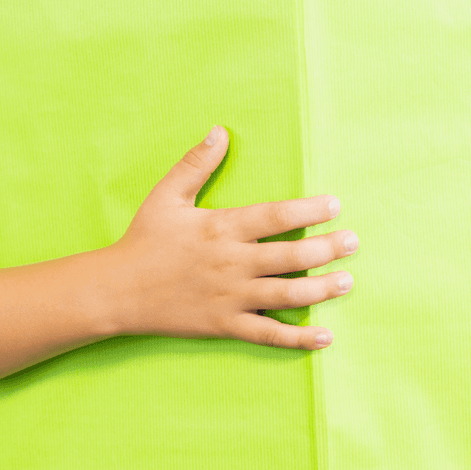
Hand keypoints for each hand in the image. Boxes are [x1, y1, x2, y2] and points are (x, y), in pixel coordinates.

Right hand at [103, 126, 356, 348]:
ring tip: (347, 281)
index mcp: (221, 228)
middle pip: (289, 256)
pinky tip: (324, 336)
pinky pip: (267, 334)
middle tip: (353, 242)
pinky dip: (297, 339)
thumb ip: (196, 163)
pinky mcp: (225, 325)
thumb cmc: (145, 239)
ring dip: (320, 289)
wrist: (117, 291)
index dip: (307, 210)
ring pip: (285, 295)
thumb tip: (220, 130)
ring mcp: (230, 297)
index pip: (273, 217)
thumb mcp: (167, 195)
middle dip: (326, 249)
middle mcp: (231, 263)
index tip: (334, 204)